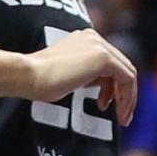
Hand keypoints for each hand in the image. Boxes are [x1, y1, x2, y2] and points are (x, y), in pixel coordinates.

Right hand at [26, 25, 141, 118]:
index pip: (109, 63)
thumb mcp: (69, 76)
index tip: (106, 105)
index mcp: (85, 39)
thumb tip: (104, 88)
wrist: (28, 75)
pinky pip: (127, 77)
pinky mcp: (103, 57)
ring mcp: (100, 45)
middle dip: (124, 93)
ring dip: (128, 97)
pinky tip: (119, 112)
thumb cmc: (39, 81)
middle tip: (122, 115)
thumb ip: (86, 75)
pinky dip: (127, 96)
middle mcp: (94, 38)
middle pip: (121, 66)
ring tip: (122, 118)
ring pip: (127, 72)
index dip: (112, 86)